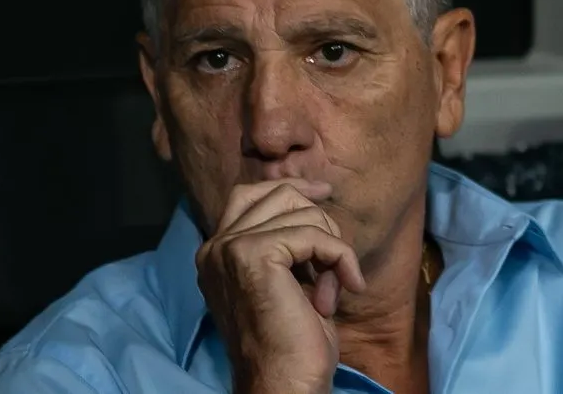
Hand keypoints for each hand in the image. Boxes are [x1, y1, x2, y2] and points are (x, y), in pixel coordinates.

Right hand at [195, 179, 365, 393]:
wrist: (283, 385)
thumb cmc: (291, 345)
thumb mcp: (286, 283)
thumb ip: (287, 245)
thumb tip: (314, 203)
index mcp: (216, 253)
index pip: (249, 195)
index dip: (290, 189)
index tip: (323, 193)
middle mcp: (215, 246)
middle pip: (275, 194)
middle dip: (318, 216)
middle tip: (339, 254)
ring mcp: (230, 249)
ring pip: (299, 212)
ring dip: (331, 245)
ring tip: (335, 287)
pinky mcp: (253, 255)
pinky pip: (313, 235)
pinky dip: (340, 256)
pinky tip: (347, 286)